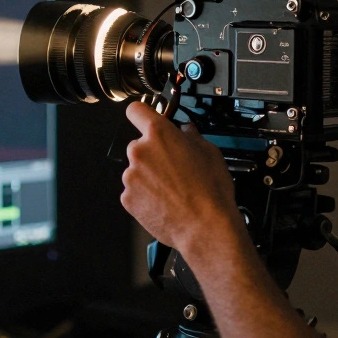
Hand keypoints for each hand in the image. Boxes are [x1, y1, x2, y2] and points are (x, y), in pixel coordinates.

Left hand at [120, 101, 240, 251]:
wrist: (205, 227)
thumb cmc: (210, 192)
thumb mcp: (210, 152)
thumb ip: (191, 136)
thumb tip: (186, 132)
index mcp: (159, 134)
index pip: (136, 110)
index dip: (142, 114)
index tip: (146, 119)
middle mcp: (140, 152)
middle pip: (139, 144)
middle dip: (153, 153)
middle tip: (173, 166)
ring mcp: (131, 176)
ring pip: (137, 169)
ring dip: (149, 175)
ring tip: (172, 189)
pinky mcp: (127, 198)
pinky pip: (134, 190)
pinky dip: (145, 194)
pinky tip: (165, 201)